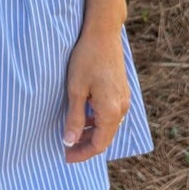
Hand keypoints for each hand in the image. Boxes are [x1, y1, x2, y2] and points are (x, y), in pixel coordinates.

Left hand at [61, 25, 130, 163]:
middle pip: (105, 138)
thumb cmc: (86, 58)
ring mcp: (123, 99)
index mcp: (111, 111)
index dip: (82, 153)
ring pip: (108, 126)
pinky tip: (83, 115)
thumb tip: (70, 142)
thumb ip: (74, 118)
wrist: (103, 33)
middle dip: (86, 145)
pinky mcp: (121, 91)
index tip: (65, 156)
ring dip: (91, 132)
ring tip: (72, 132)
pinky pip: (110, 114)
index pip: (99, 144)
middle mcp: (121, 108)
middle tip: (66, 147)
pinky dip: (97, 121)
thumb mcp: (75, 89)